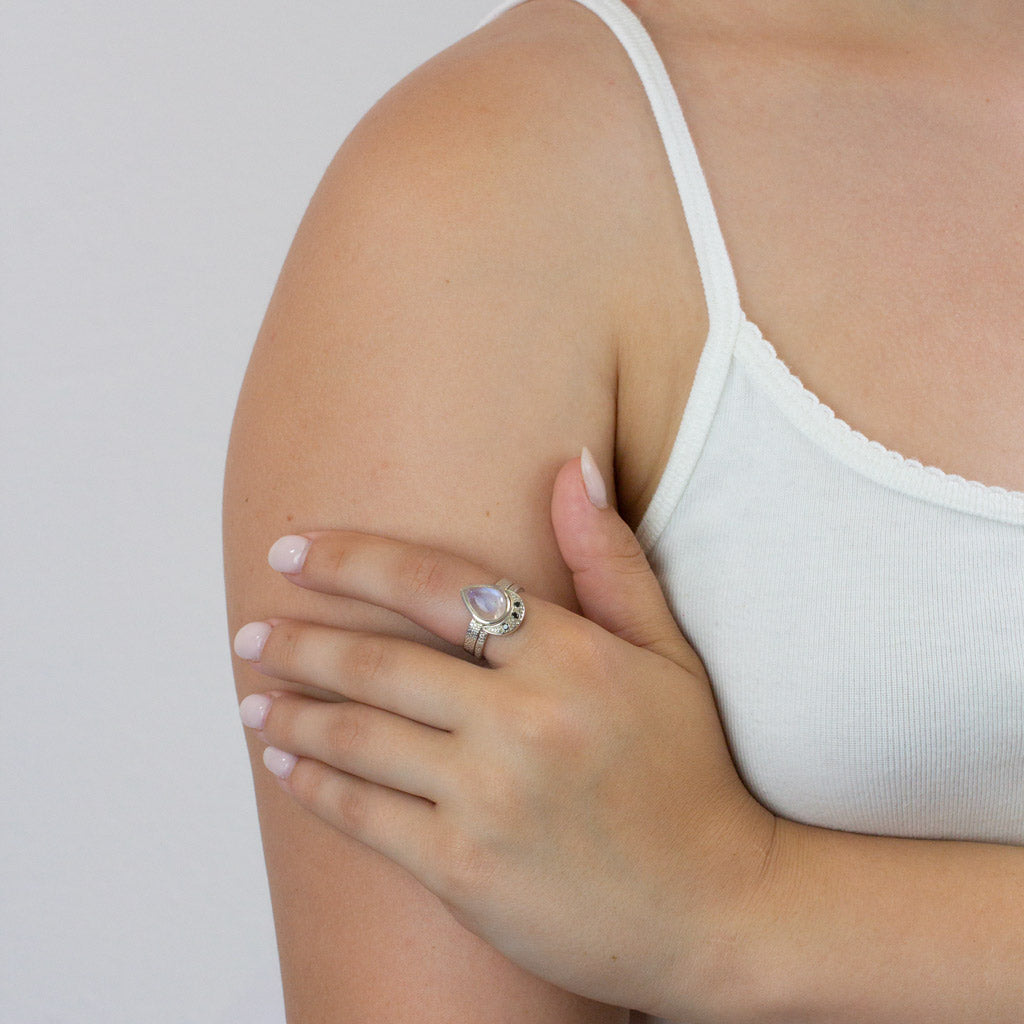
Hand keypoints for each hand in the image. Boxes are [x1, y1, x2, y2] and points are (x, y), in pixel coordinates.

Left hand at [233, 454, 775, 1016]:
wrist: (718, 907)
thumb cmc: (690, 772)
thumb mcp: (668, 655)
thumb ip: (609, 560)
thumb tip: (571, 465)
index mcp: (572, 656)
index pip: (438, 586)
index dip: (354, 561)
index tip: (292, 550)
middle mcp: (524, 720)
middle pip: (380, 661)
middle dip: (300, 639)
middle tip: (250, 627)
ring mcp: (490, 798)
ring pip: (358, 736)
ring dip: (291, 708)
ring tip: (251, 689)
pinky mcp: (465, 869)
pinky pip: (363, 816)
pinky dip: (311, 783)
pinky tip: (282, 759)